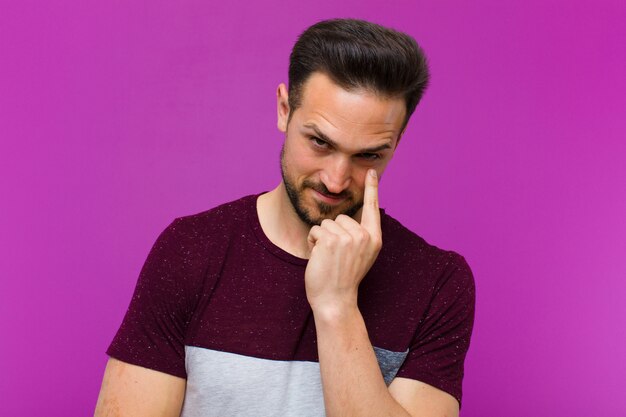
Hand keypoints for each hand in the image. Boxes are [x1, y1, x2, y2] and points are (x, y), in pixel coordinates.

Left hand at [305, 169, 381, 313]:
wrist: (335, 300)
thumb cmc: (343, 279)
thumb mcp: (360, 256)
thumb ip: (360, 236)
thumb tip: (349, 217)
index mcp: (374, 239)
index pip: (373, 208)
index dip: (372, 188)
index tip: (372, 171)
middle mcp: (365, 236)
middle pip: (340, 217)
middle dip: (332, 233)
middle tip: (335, 256)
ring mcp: (349, 238)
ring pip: (326, 223)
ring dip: (321, 238)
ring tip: (328, 258)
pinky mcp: (331, 240)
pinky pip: (316, 230)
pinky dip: (312, 242)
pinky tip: (319, 258)